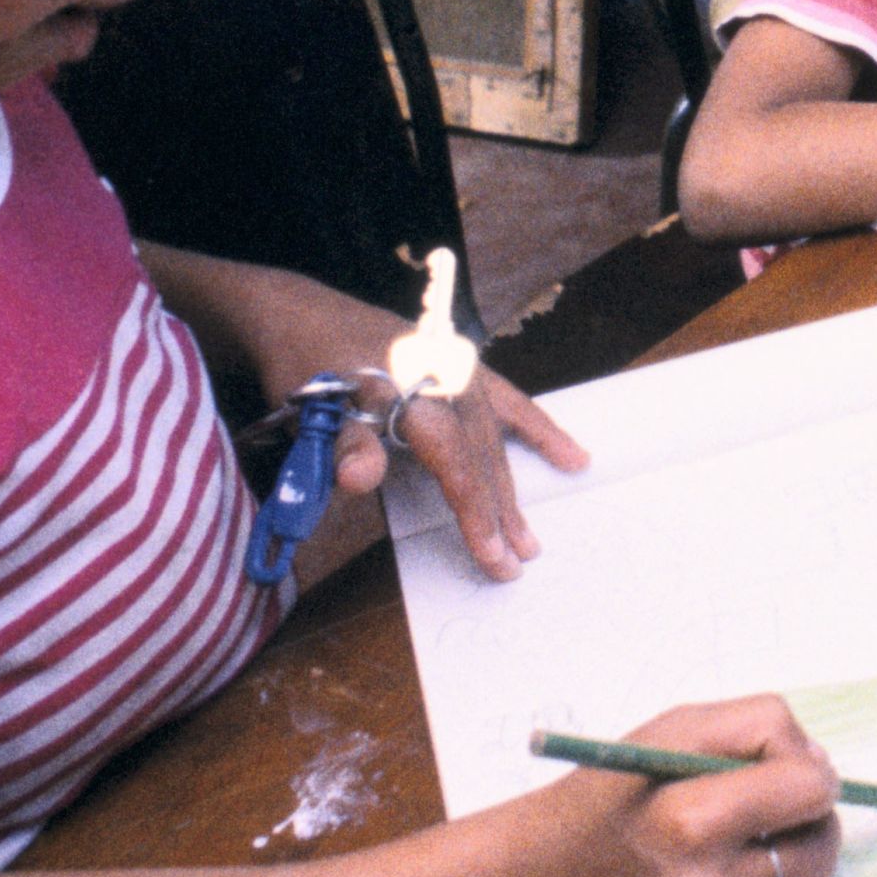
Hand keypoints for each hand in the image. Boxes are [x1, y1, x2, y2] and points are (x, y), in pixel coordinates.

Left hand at [196, 259, 588, 582]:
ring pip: (494, 438)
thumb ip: (342, 444)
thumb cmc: (306, 367)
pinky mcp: (461, 367)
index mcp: (410, 387)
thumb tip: (358, 482)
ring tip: (530, 538)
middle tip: (515, 562)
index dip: (475, 510)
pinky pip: (509, 402)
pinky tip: (571, 455)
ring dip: (511, 489)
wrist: (305, 314)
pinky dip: (538, 430)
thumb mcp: (312, 406)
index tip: (491, 554)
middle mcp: (444, 376)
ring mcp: (457, 369)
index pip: (454, 460)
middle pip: (480, 453)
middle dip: (499, 512)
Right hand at [529, 697, 841, 876]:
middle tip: (778, 810)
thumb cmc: (611, 797)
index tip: (789, 771)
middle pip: (822, 849)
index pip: (812, 790)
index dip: (809, 771)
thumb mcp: (673, 730)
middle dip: (813, 821)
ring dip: (798, 868)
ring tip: (752, 848)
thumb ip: (759, 726)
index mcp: (690, 821)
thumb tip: (821, 767)